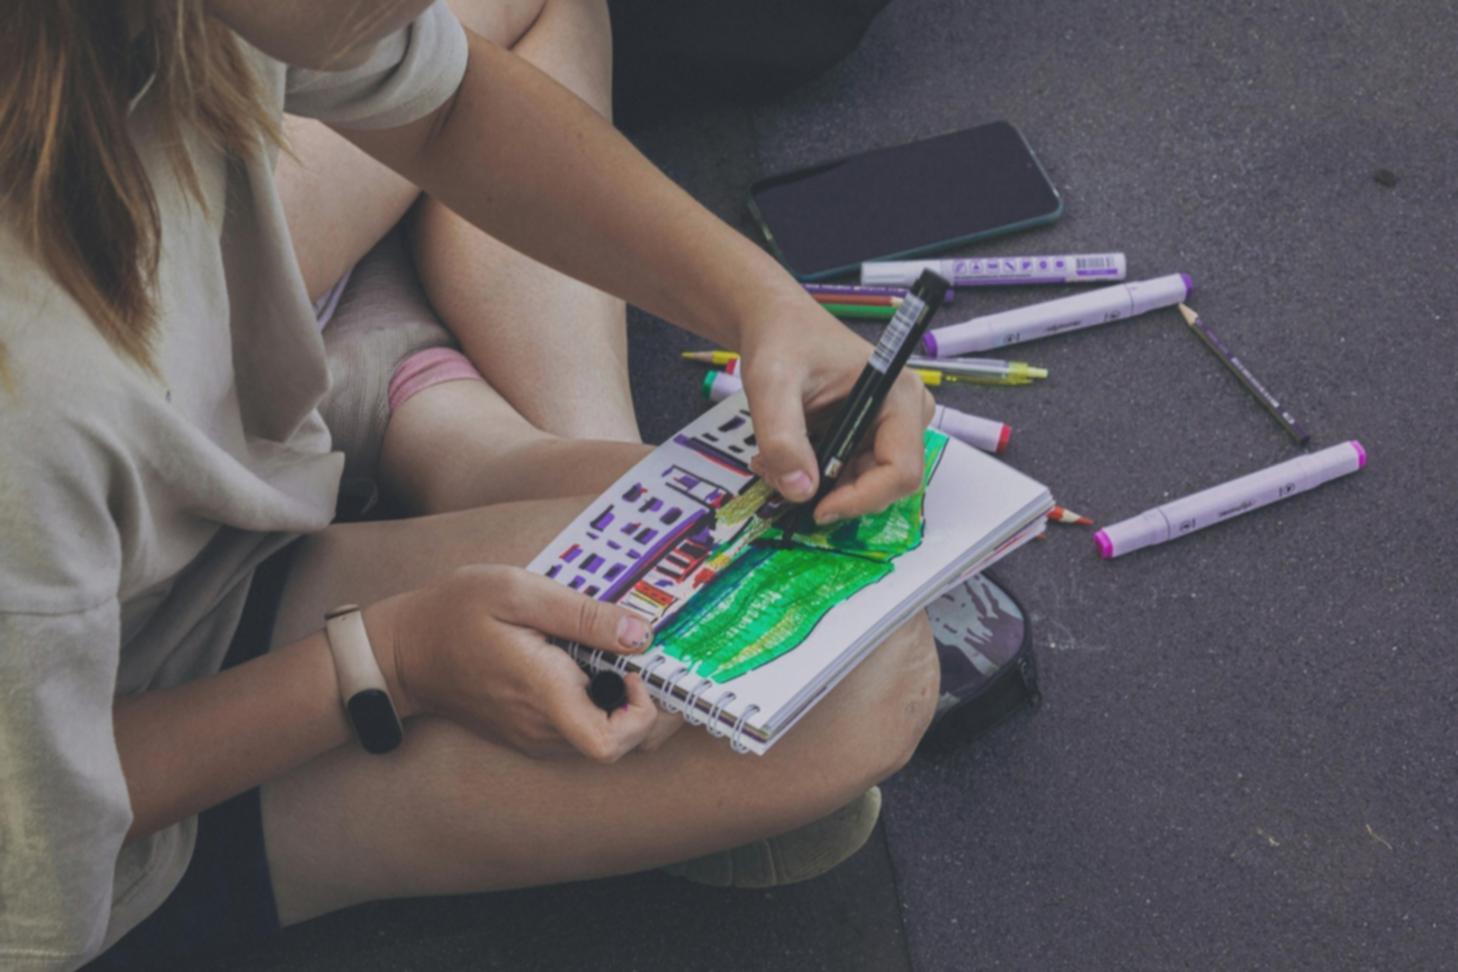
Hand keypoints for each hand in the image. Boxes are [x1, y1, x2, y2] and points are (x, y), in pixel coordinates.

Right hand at [365, 565, 678, 761]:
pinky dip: (602, 707)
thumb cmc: (455, 612)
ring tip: (617, 655)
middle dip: (647, 707)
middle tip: (644, 658)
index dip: (642, 713)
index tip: (634, 668)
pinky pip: (581, 733)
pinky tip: (592, 665)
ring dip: (625, 706)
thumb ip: (583, 615)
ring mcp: (535, 737)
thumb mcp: (518, 592)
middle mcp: (543, 728)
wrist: (404, 650)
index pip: (610, 742)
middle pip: (621, 745)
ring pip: (605, 742)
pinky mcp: (530, 733)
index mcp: (543, 694)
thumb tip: (641, 635)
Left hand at [736, 288, 934, 524]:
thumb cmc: (782, 340)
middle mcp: (904, 414)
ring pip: (863, 484)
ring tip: (773, 463)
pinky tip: (786, 458)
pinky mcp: (869, 436)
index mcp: (898, 395)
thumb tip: (800, 491)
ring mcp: (888, 427)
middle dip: (834, 493)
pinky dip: (816, 477)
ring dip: (819, 486)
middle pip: (884, 483)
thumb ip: (782, 437)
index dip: (861, 499)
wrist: (776, 324)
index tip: (816, 509)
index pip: (900, 471)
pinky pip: (850, 475)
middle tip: (780, 479)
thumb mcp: (771, 384)